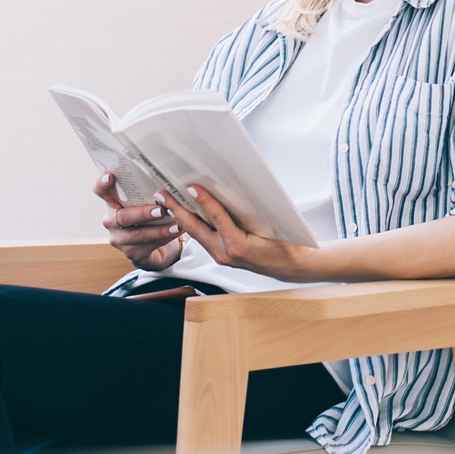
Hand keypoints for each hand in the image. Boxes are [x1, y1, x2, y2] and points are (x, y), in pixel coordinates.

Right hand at [95, 172, 185, 271]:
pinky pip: (148, 246)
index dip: (102, 184)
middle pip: (123, 216)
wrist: (155, 247)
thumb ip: (150, 194)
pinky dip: (164, 238)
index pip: (101, 192)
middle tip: (161, 210)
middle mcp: (111, 221)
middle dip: (143, 214)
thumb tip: (169, 184)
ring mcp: (119, 239)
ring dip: (160, 229)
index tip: (110, 176)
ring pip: (139, 234)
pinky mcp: (131, 253)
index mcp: (113, 203)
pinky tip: (176, 232)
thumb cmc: (150, 218)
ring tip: (177, 224)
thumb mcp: (147, 204)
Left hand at [161, 184, 310, 281]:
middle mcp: (225, 253)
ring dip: (181, 216)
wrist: (292, 267)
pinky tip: (186, 214)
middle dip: (176, 209)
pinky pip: (204, 238)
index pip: (216, 218)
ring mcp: (222, 256)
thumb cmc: (285, 246)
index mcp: (237, 246)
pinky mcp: (222, 256)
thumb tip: (227, 192)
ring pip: (196, 234)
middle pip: (195, 228)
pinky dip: (193, 225)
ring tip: (168, 200)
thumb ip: (245, 213)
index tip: (191, 186)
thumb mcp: (268, 226)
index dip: (203, 200)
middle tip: (162, 192)